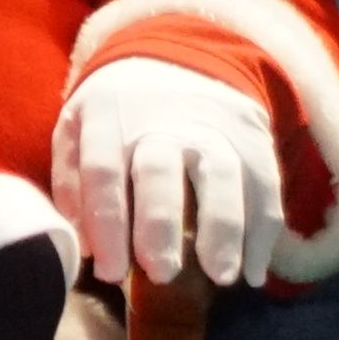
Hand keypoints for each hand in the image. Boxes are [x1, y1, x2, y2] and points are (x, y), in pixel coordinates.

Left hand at [55, 56, 287, 286]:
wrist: (180, 62)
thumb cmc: (119, 116)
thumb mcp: (79, 130)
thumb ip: (74, 185)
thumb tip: (87, 248)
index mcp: (109, 119)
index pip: (103, 171)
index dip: (106, 224)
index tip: (110, 272)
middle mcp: (162, 123)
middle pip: (160, 172)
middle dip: (160, 225)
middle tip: (161, 274)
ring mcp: (213, 129)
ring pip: (222, 176)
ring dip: (224, 229)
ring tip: (221, 277)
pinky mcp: (253, 140)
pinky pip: (264, 186)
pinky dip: (263, 232)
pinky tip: (253, 273)